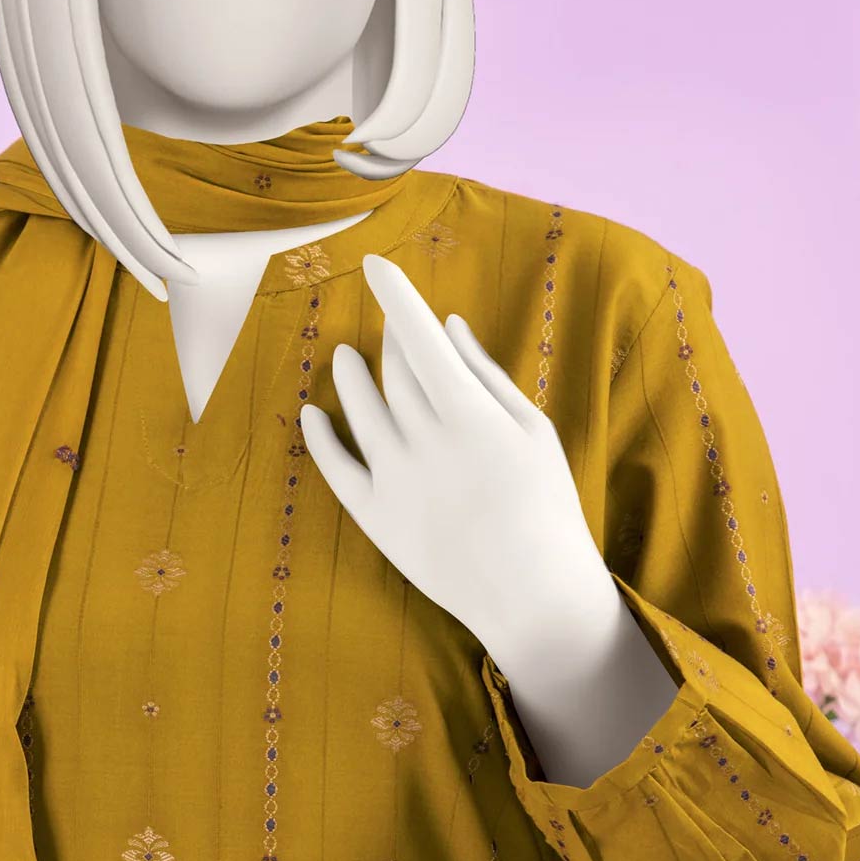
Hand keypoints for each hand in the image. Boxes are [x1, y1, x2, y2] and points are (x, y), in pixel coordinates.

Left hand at [299, 254, 618, 672]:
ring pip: (361, 409)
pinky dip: (321, 436)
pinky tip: (314, 412)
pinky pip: (335, 467)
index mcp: (471, 415)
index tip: (376, 264)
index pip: (421, 339)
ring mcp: (395, 481)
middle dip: (390, 343)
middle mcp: (425, 442)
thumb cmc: (545, 506)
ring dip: (351, 376)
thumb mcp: (533, 432)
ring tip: (346, 356)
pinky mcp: (375, 518)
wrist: (532, 596)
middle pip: (395, 372)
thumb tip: (448, 326)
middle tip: (392, 331)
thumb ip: (486, 375)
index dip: (396, 297)